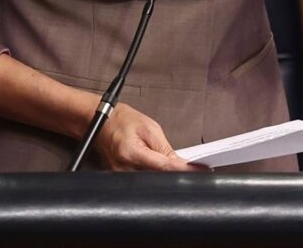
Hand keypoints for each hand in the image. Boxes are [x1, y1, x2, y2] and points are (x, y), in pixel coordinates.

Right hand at [94, 102, 208, 171]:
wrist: (102, 122)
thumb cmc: (123, 120)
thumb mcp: (149, 127)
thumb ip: (165, 147)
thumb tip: (179, 162)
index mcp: (132, 153)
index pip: (164, 166)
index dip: (184, 170)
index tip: (200, 170)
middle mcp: (124, 168)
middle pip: (158, 178)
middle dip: (175, 174)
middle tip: (192, 168)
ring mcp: (121, 175)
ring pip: (151, 181)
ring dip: (165, 174)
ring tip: (176, 165)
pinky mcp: (120, 177)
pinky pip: (142, 179)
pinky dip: (154, 174)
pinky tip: (161, 168)